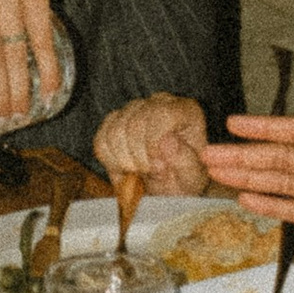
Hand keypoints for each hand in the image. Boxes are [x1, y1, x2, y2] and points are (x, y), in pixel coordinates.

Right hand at [92, 92, 208, 189]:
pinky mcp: (114, 121)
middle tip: (151, 173)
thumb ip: (185, 161)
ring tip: (141, 173)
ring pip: (114, 131)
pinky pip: (101, 140)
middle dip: (139, 157)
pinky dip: (111, 162)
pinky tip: (127, 169)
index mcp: (185, 110)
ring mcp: (134, 109)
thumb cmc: (185, 181)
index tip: (159, 167)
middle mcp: (159, 102)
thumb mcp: (193, 178)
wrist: (170, 190)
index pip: (161, 114)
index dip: (154, 144)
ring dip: (125, 162)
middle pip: (134, 123)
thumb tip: (167, 141)